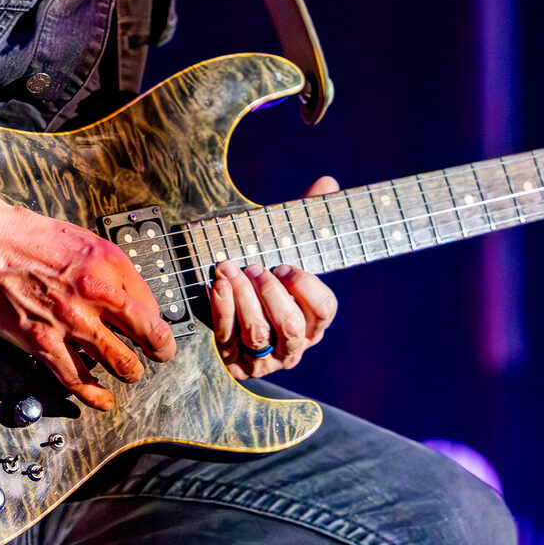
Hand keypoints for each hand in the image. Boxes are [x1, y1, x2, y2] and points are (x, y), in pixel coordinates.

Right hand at [0, 200, 176, 411]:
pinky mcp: (44, 342)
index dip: (160, 322)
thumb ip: (113, 272)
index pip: (152, 305)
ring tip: (129, 372)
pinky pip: (78, 379)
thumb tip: (132, 301)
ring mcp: (71, 321)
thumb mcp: (86, 242)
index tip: (160, 331)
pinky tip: (102, 398)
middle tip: (158, 355)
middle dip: (159, 351)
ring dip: (130, 371)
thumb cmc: (31, 239)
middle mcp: (95, 292)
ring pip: (120, 362)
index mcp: (109, 265)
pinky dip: (95, 394)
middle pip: (148, 336)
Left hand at [210, 175, 338, 378]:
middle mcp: (293, 344)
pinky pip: (228, 338)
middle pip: (291, 326)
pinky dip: (222, 310)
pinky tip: (216, 286)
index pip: (324, 310)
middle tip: (256, 269)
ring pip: (259, 333)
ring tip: (231, 271)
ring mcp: (264, 356)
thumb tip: (327, 183)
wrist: (229, 317)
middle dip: (272, 294)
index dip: (305, 288)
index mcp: (313, 322)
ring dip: (244, 299)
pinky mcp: (234, 361)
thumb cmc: (266, 281)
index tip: (286, 267)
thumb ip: (305, 219)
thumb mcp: (285, 251)